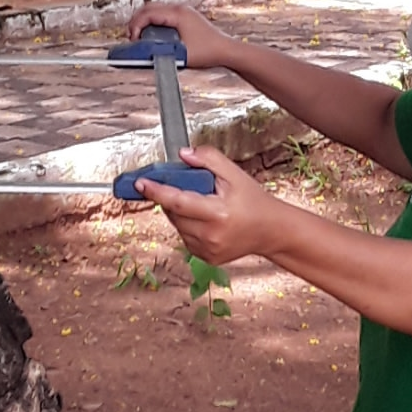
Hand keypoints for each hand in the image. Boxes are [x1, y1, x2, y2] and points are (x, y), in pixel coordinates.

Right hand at [128, 0, 247, 74]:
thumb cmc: (208, 53)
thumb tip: (141, 51)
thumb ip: (159, 51)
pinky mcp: (186, 17)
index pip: (148, 13)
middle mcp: (180, 9)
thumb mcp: (180, 54)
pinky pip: (163, 15)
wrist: (227, 51)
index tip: (132, 40)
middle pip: (149, 8)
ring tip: (138, 37)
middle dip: (136, 21)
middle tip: (131, 38)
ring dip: (144, 21)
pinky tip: (152, 35)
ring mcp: (183, 12)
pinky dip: (153, 22)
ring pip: (155, 10)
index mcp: (178, 14)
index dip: (135, 25)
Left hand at [130, 144, 286, 264]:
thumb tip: (182, 154)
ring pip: (178, 226)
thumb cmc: (254, 201)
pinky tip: (208, 221)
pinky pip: (186, 237)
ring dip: (181, 213)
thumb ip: (208, 159)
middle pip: (175, 213)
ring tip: (205, 206)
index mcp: (218, 213)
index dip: (156, 191)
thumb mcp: (235, 174)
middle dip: (174, 198)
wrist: (271, 230)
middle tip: (191, 188)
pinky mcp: (206, 257)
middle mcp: (211, 235)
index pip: (178, 201)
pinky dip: (189, 226)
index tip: (140, 183)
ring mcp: (208, 250)